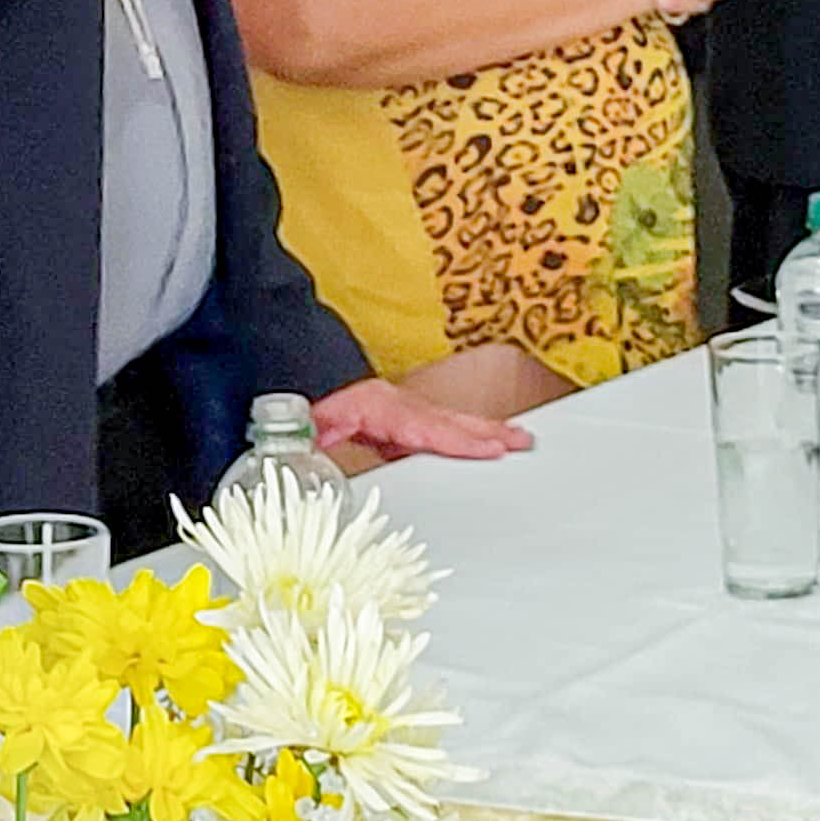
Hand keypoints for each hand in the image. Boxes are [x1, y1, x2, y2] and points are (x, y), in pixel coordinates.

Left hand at [311, 378, 533, 467]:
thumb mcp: (305, 426)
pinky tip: (477, 441)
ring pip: (447, 420)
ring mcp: (398, 407)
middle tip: (524, 441)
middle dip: (489, 431)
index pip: (426, 428)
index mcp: (377, 407)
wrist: (294, 370)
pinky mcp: (396, 415)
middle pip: (449, 420)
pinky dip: (462, 430)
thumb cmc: (303, 398)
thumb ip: (312, 440)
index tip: (493, 448)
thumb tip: (310, 450)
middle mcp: (395, 404)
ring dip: (484, 429)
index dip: (460, 441)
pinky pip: (436, 423)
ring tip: (516, 438)